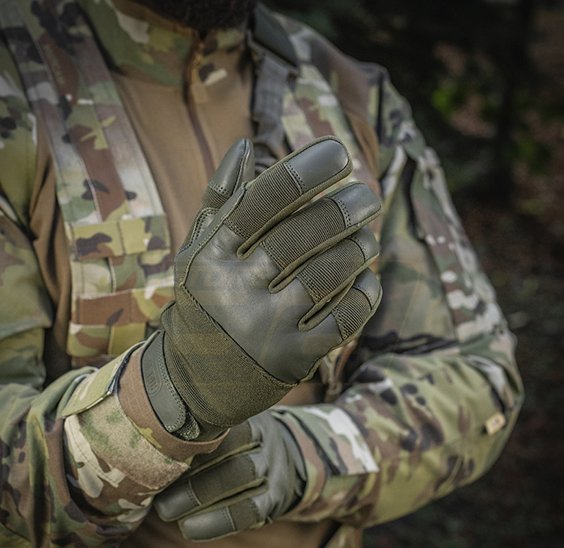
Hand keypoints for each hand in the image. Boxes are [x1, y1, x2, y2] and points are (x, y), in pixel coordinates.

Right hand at [141, 136, 381, 438]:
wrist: (195, 385)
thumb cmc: (204, 305)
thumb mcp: (198, 255)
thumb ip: (220, 202)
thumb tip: (243, 145)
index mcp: (209, 258)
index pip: (261, 201)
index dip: (305, 170)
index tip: (338, 153)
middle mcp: (233, 292)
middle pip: (302, 236)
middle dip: (345, 208)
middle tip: (366, 195)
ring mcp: (265, 330)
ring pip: (329, 275)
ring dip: (359, 248)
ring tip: (367, 237)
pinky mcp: (294, 360)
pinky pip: (345, 318)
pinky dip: (365, 293)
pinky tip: (367, 278)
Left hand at [153, 412, 305, 539]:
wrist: (285, 456)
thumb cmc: (233, 441)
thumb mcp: (223, 424)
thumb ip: (192, 427)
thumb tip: (135, 438)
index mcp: (243, 414)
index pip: (221, 419)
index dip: (189, 435)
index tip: (155, 448)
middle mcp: (263, 437)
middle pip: (229, 446)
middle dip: (192, 473)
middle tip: (157, 491)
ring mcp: (272, 467)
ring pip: (241, 476)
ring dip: (201, 496)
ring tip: (166, 510)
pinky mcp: (275, 497)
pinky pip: (250, 510)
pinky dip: (219, 522)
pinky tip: (190, 528)